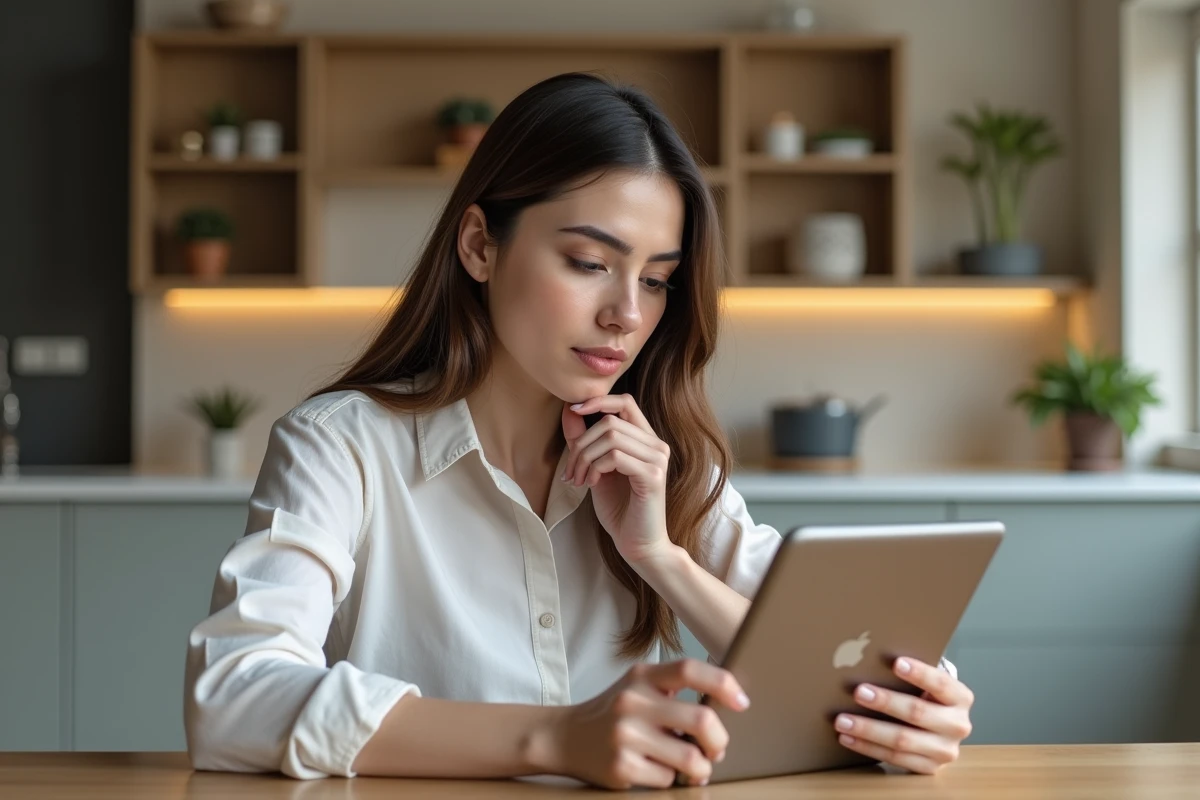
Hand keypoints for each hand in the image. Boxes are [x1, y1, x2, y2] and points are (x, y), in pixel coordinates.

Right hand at [538, 659, 749, 789]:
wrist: (564, 736)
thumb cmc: (613, 711)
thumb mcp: (638, 686)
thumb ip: (673, 689)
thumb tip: (725, 706)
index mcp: (643, 676)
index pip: (689, 670)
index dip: (723, 684)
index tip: (742, 702)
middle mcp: (633, 701)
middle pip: (701, 719)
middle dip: (719, 741)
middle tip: (717, 749)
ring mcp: (626, 735)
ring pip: (690, 757)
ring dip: (700, 767)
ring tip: (695, 767)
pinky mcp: (621, 766)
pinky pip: (667, 779)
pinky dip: (672, 779)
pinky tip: (659, 770)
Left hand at [561, 394, 670, 564]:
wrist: (637, 544)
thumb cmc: (619, 509)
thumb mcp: (596, 468)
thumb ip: (585, 440)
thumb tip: (570, 410)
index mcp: (646, 440)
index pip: (625, 402)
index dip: (598, 401)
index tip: (574, 410)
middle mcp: (657, 445)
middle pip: (610, 422)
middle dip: (581, 444)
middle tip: (571, 471)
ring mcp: (658, 460)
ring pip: (610, 437)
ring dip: (585, 458)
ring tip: (579, 480)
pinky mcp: (653, 476)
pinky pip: (615, 457)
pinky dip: (596, 468)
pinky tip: (592, 484)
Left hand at [834, 657, 973, 773]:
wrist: (940, 728)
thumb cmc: (925, 696)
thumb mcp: (926, 683)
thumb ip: (908, 673)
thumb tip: (867, 659)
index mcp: (960, 697)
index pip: (941, 683)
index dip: (919, 674)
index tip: (896, 663)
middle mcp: (958, 725)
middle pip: (917, 712)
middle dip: (885, 702)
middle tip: (858, 692)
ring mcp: (945, 750)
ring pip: (902, 740)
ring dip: (868, 729)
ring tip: (843, 720)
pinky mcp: (929, 767)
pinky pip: (894, 759)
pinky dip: (867, 748)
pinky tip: (848, 738)